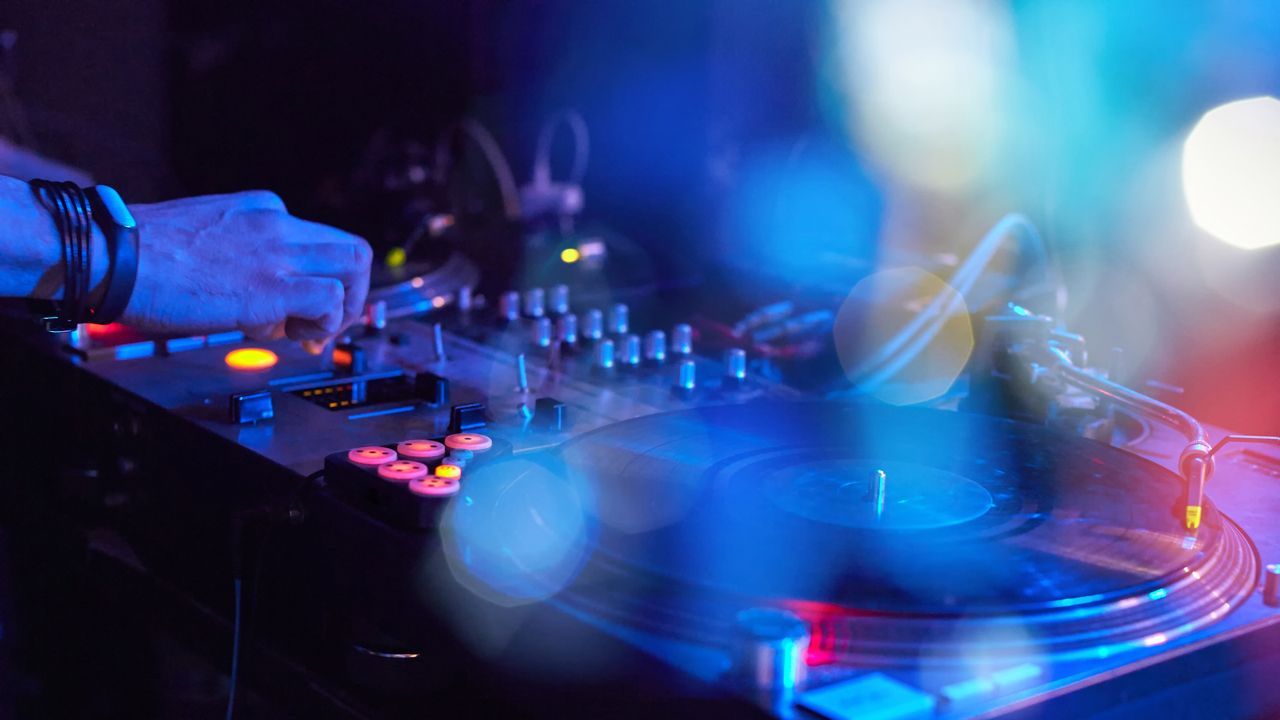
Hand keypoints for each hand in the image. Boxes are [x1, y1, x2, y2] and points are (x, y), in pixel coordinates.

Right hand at [119, 190, 371, 341]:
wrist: (109, 255)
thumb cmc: (140, 254)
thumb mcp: (205, 236)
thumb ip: (241, 256)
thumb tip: (258, 296)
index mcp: (262, 210)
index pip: (318, 240)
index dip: (321, 279)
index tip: (307, 308)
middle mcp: (277, 224)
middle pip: (352, 248)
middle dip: (351, 292)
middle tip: (327, 324)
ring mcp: (278, 253)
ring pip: (354, 266)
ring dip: (343, 307)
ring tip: (308, 332)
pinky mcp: (272, 287)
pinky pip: (331, 301)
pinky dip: (325, 323)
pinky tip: (294, 336)